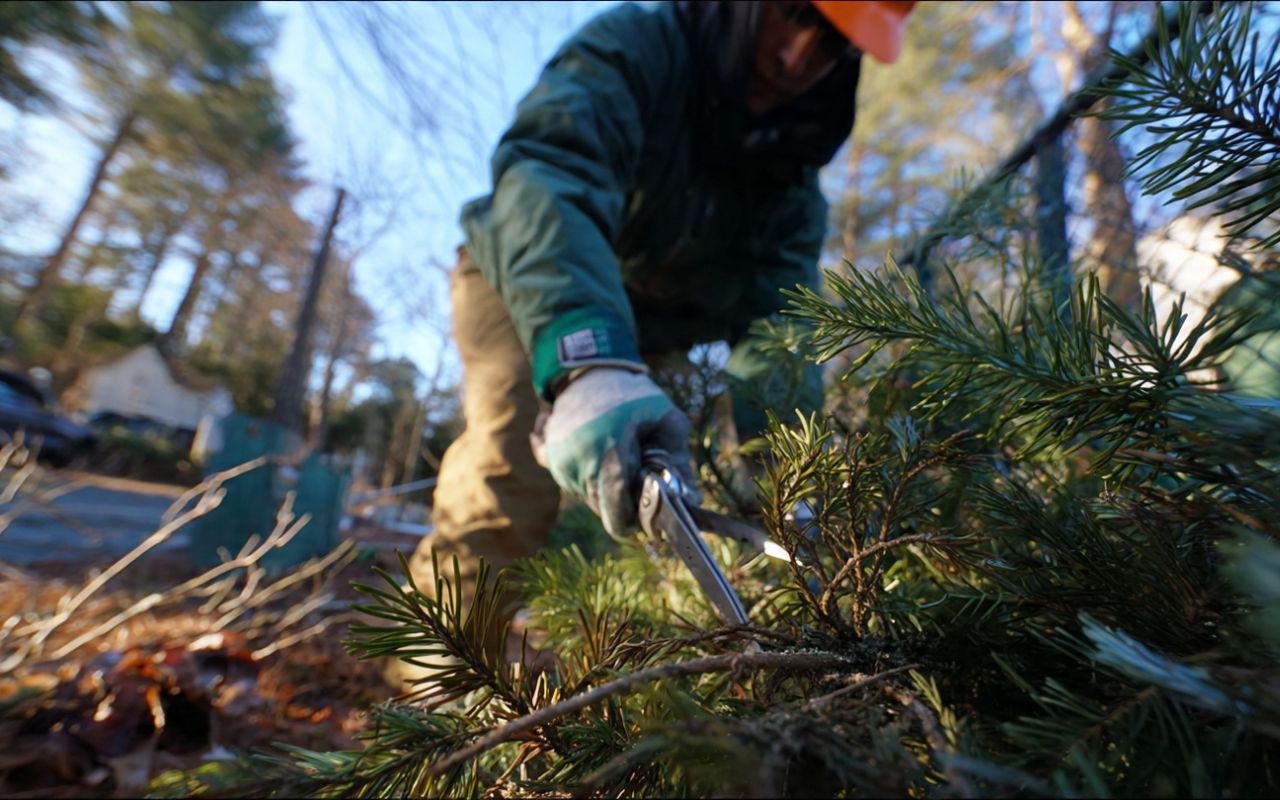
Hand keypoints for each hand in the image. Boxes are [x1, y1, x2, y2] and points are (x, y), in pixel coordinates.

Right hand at [532, 367, 694, 536]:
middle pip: (602, 508)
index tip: (646, 519)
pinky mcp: (551, 459)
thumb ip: (680, 461)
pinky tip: (599, 457)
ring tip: (620, 460)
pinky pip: (573, 485)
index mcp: (610, 449)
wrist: (589, 370)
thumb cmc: (634, 395)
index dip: (632, 522)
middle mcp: (579, 460)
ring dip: (606, 491)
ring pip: (588, 498)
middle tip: (638, 481)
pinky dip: (589, 480)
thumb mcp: (666, 419)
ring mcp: (561, 461)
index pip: (616, 509)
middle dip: (622, 505)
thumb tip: (692, 502)